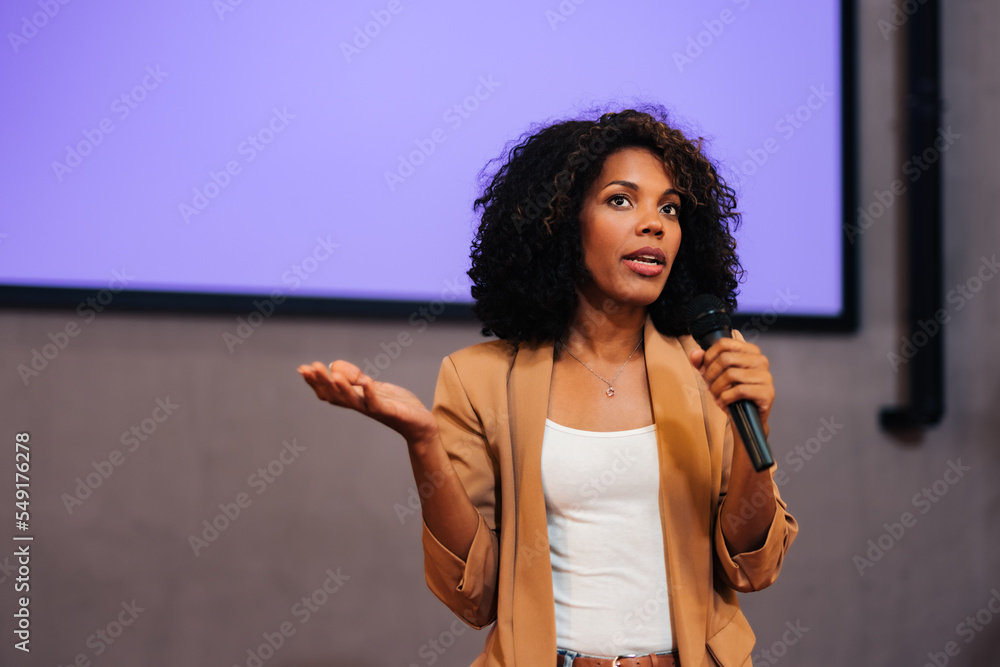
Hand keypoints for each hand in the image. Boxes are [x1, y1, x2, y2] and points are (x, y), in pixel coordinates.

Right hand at [297, 361, 437, 443]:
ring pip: (353, 400)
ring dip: (342, 388)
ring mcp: (375, 409)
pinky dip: (371, 393)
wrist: (420, 425)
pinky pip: (378, 403)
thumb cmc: (396, 405)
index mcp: (355, 399)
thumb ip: (355, 378)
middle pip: (336, 395)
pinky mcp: (390, 411)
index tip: (302, 369)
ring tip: (332, 375)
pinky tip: (366, 382)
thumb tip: (334, 365)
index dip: (315, 382)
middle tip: (309, 367)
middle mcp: (361, 406)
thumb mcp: (373, 387)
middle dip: (322, 382)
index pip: (330, 391)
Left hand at [687, 331, 774, 431]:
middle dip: (711, 374)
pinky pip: (739, 390)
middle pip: (726, 358)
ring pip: (731, 375)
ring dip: (717, 388)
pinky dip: (726, 398)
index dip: (708, 357)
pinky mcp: (767, 392)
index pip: (724, 343)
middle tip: (709, 385)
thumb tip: (695, 353)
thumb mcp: (714, 376)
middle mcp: (761, 360)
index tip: (704, 370)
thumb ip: (703, 362)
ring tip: (716, 395)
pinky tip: (724, 402)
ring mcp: (766, 376)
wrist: (744, 419)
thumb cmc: (731, 394)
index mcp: (750, 351)